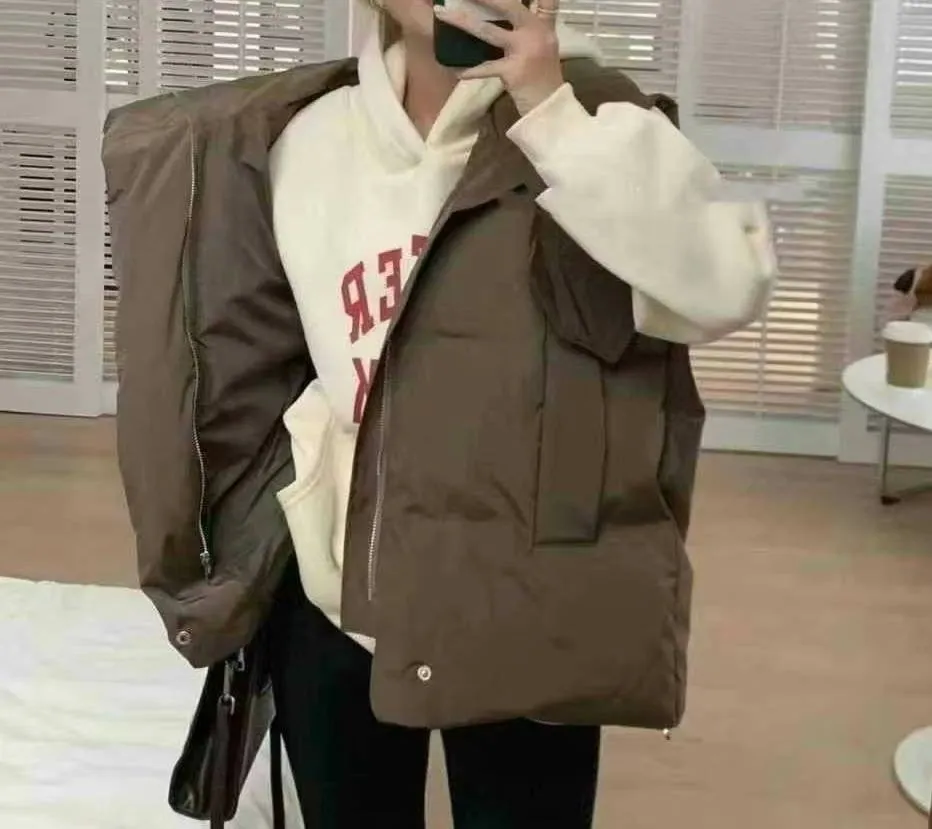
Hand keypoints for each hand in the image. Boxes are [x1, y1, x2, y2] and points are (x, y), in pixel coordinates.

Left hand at [434, 0, 564, 116]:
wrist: (551, 109)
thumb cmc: (543, 79)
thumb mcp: (543, 46)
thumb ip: (530, 26)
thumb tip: (503, 15)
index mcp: (543, 24)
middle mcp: (537, 32)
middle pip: (507, 6)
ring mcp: (525, 50)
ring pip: (488, 31)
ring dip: (462, 21)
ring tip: (442, 14)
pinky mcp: (513, 71)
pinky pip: (485, 68)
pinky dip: (469, 70)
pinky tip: (454, 69)